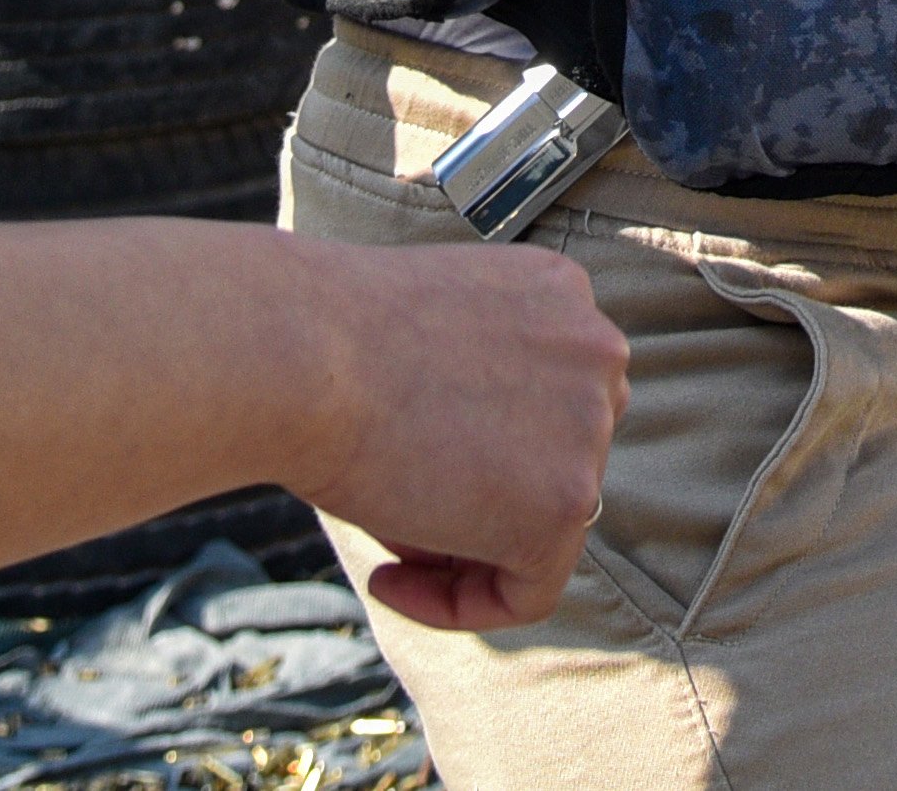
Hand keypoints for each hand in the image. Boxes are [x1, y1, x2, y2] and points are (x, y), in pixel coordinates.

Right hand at [287, 231, 629, 631]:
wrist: (299, 350)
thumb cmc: (324, 342)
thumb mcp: (424, 345)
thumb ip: (475, 397)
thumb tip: (478, 490)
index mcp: (560, 293)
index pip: (546, 399)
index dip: (480, 451)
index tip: (410, 471)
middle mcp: (597, 350)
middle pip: (554, 460)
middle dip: (479, 498)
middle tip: (397, 517)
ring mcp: (592, 426)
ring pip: (541, 526)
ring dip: (465, 546)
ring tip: (382, 545)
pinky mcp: (567, 503)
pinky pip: (526, 592)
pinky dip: (457, 604)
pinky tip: (385, 581)